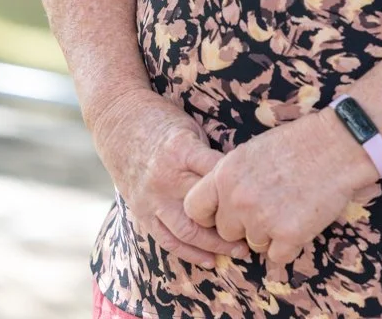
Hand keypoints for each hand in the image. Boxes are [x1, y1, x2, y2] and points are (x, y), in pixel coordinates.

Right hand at [91, 87, 246, 267]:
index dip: (241, 186)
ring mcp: (152, 199)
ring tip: (239, 252)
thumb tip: (241, 172)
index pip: (218, 173)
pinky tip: (211, 260)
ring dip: (215, 245)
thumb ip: (208, 153)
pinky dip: (190, 253)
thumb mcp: (189, 126)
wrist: (119, 121)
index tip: (262, 195)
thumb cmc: (162, 120)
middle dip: (233, 224)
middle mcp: (166, 178)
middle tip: (258, 232)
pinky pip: (167, 240)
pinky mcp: (143, 213)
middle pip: (205, 208)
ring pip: (187, 231)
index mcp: (181, 150)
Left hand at [183, 106, 378, 265]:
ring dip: (270, 233)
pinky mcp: (287, 236)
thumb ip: (232, 178)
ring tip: (290, 205)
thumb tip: (223, 204)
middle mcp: (237, 198)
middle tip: (269, 206)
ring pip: (254, 243)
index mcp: (225, 173)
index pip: (194, 208)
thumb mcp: (252, 151)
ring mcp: (262, 219)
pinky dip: (289, 246)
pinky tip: (301, 221)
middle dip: (244, 224)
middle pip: (226, 231)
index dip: (209, 214)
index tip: (224, 213)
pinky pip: (277, 258)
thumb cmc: (298, 143)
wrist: (336, 145)